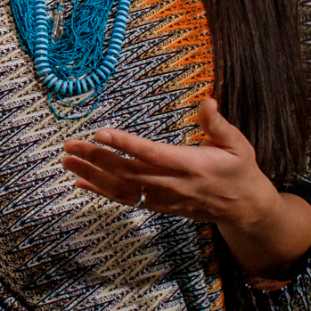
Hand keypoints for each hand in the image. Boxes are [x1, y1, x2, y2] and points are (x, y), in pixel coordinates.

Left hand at [62, 98, 310, 278]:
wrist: (244, 209)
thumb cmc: (240, 172)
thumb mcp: (237, 145)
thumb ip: (218, 125)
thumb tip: (207, 101)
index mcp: (189, 165)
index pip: (151, 153)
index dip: (125, 144)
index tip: (101, 132)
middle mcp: (171, 184)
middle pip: (127, 171)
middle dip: (96, 157)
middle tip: (70, 144)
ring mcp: (162, 198)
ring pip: (121, 188)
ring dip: (91, 174)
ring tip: (66, 160)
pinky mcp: (157, 207)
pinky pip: (124, 199)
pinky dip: (100, 191)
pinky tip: (80, 181)